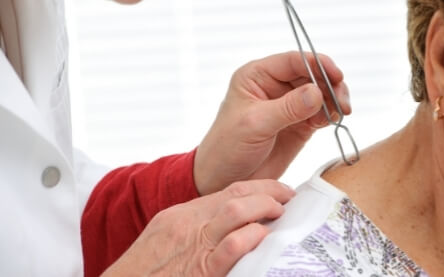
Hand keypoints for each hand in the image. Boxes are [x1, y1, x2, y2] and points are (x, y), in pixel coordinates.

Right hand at [101, 180, 293, 276]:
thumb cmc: (143, 275)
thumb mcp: (165, 243)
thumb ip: (195, 231)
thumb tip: (232, 228)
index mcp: (180, 216)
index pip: (227, 191)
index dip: (257, 188)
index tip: (277, 191)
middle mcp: (187, 224)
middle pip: (235, 194)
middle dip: (268, 191)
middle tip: (288, 197)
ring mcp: (193, 245)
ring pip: (236, 211)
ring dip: (265, 208)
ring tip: (281, 213)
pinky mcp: (200, 270)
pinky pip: (231, 246)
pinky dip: (251, 237)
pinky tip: (264, 237)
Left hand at [193, 51, 350, 194]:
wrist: (223, 180)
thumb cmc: (227, 148)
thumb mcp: (255, 124)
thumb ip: (287, 108)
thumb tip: (317, 92)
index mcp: (257, 76)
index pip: (293, 61)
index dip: (317, 64)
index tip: (336, 75)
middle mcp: (274, 86)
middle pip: (312, 74)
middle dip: (330, 84)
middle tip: (342, 101)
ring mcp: (289, 105)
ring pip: (320, 93)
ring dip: (334, 99)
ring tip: (341, 112)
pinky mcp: (299, 124)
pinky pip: (322, 112)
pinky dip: (332, 115)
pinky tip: (333, 121)